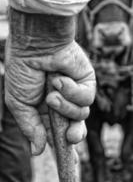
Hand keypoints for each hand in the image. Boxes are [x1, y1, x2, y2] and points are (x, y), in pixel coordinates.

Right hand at [5, 40, 95, 154]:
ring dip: (65, 106)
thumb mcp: (20, 104)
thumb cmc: (24, 71)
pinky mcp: (86, 82)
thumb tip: (37, 150)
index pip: (56, 132)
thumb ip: (30, 127)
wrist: (35, 45)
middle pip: (75, 128)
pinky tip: (60, 80)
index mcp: (46, 109)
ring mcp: (74, 92)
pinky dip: (72, 91)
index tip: (68, 159)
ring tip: (52, 93)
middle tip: (70, 138)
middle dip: (74, 135)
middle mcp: (62, 102)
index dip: (61, 144)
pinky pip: (86, 98)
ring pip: (81, 115)